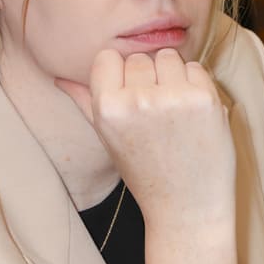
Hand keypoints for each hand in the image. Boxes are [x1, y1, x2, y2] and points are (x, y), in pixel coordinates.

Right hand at [57, 48, 235, 232]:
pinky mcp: (204, 99)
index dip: (119, 75)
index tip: (129, 99)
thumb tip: (60, 78)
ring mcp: (173, 98)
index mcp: (107, 108)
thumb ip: (85, 102)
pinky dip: (196, 85)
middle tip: (155, 115)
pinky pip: (197, 68)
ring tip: (174, 112)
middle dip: (148, 78)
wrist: (186, 207)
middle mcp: (137, 100)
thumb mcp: (107, 138)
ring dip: (173, 76)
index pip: (108, 57)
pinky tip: (193, 114)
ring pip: (169, 56)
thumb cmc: (145, 172)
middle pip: (140, 57)